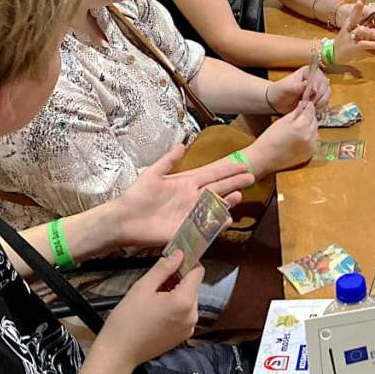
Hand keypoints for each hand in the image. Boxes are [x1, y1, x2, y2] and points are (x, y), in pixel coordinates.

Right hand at [99, 251, 202, 368]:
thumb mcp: (142, 288)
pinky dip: (175, 308)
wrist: (117, 354)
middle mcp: (193, 314)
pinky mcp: (183, 336)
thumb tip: (179, 253)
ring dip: (176, 293)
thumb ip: (164, 268)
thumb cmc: (126, 319)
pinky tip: (157, 311)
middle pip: (193, 286)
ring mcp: (190, 327)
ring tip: (154, 297)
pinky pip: (185, 314)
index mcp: (185, 301)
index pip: (198, 271)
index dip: (187, 262)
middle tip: (156, 282)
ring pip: (189, 299)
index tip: (173, 260)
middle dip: (179, 279)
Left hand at [109, 145, 251, 249]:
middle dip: (234, 183)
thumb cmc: (137, 196)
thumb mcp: (152, 174)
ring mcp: (191, 213)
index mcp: (187, 184)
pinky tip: (226, 219)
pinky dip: (216, 223)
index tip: (242, 164)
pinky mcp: (186, 228)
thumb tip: (182, 145)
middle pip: (218, 189)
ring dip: (227, 202)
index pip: (212, 175)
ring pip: (215, 206)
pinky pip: (205, 226)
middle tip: (251, 177)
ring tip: (239, 196)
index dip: (227, 170)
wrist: (123, 219)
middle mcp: (193, 198)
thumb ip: (168, 160)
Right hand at [245, 99, 317, 174]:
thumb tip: (305, 104)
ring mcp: (311, 146)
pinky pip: (313, 141)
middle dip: (309, 117)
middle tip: (300, 117)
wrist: (265, 157)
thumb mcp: (283, 120)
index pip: (311, 110)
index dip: (308, 106)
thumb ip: (296, 112)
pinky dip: (309, 137)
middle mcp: (309, 136)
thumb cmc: (270, 139)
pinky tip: (299, 138)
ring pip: (315, 130)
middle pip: (315, 120)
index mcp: (301, 126)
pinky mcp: (310, 153)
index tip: (306, 104)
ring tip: (298, 129)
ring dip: (310, 127)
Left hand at [268, 67, 330, 113]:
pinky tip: (312, 108)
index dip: (317, 83)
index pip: (318, 75)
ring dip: (320, 101)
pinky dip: (321, 106)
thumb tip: (306, 83)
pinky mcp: (319, 98)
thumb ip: (296, 86)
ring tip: (310, 106)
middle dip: (319, 95)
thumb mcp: (286, 88)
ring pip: (327, 94)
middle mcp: (315, 78)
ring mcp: (319, 88)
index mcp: (308, 72)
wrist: (277, 103)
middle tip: (310, 102)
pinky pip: (325, 102)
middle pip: (325, 85)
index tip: (313, 92)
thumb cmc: (280, 92)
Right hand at [332, 0, 374, 64]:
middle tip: (360, 2)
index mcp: (350, 22)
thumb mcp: (353, 33)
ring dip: (372, 33)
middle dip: (358, 8)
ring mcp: (350, 36)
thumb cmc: (344, 42)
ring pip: (362, 31)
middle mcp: (350, 27)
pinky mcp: (353, 46)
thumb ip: (365, 30)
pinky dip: (373, 44)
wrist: (332, 53)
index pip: (356, 8)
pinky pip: (364, 44)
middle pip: (354, 15)